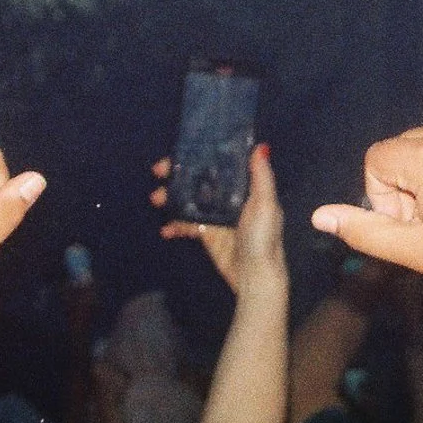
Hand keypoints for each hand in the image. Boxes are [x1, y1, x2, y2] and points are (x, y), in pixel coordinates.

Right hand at [152, 145, 287, 297]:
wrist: (254, 276)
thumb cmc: (262, 237)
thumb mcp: (266, 205)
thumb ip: (261, 177)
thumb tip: (260, 147)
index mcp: (245, 187)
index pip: (220, 164)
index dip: (201, 155)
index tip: (180, 151)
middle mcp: (229, 198)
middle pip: (200, 179)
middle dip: (178, 174)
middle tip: (158, 171)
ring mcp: (217, 215)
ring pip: (190, 200)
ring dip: (171, 197)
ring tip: (157, 200)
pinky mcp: (208, 233)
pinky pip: (188, 224)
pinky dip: (175, 225)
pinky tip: (166, 230)